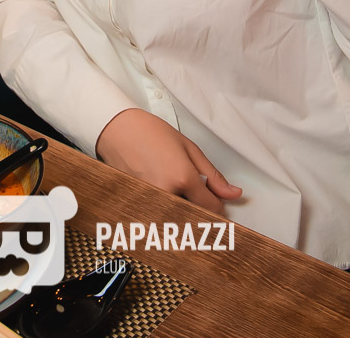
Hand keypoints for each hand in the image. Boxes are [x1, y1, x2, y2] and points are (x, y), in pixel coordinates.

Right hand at [94, 108, 241, 212]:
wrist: (117, 130)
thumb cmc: (148, 133)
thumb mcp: (189, 148)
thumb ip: (212, 175)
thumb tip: (232, 193)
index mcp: (183, 177)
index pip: (211, 208)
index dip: (218, 205)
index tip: (216, 200)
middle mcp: (166, 193)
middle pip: (195, 218)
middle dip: (200, 210)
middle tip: (195, 194)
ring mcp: (150, 201)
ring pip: (177, 220)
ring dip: (183, 212)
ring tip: (174, 189)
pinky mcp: (138, 205)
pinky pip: (160, 216)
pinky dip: (166, 210)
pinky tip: (162, 192)